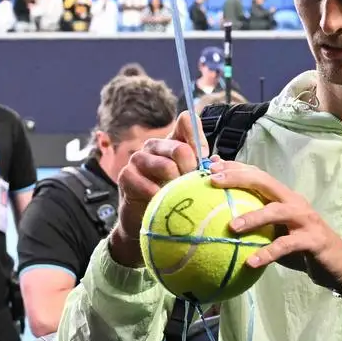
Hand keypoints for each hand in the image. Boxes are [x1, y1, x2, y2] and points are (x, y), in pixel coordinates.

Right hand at [109, 111, 207, 266]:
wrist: (146, 219)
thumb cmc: (173, 195)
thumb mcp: (191, 179)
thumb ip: (204, 167)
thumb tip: (216, 161)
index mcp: (172, 140)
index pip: (186, 122)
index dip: (197, 139)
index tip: (202, 160)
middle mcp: (154, 145)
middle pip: (180, 148)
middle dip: (190, 171)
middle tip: (190, 185)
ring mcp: (138, 158)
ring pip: (166, 166)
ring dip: (175, 185)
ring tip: (176, 195)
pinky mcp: (126, 175)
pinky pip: (148, 185)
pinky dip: (158, 196)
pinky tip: (161, 201)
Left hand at [208, 158, 341, 290]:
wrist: (336, 265)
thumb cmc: (300, 247)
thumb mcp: (276, 231)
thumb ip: (256, 222)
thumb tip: (220, 221)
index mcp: (283, 196)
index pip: (258, 175)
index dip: (236, 168)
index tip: (211, 166)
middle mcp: (294, 201)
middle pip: (265, 182)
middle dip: (239, 178)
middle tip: (214, 181)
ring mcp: (305, 219)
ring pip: (276, 211)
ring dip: (253, 217)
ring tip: (231, 226)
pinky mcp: (312, 240)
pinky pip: (286, 245)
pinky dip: (268, 253)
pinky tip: (251, 262)